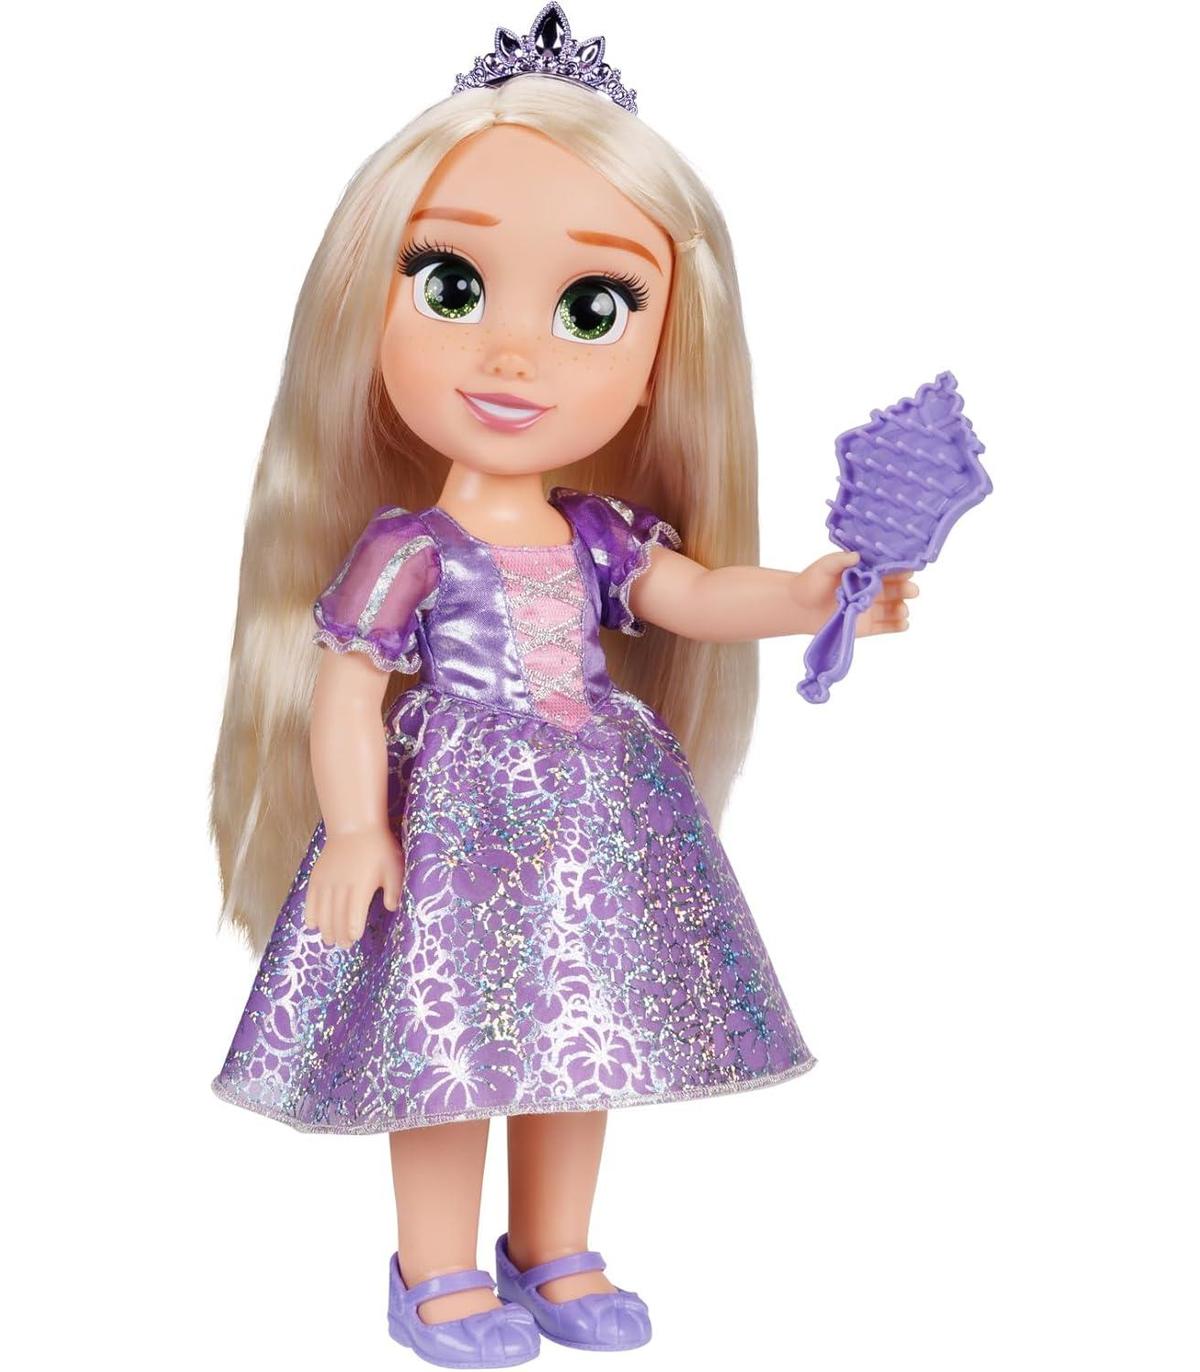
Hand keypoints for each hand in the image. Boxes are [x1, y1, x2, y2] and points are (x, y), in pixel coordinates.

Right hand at [304, 827, 403, 948]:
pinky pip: (310, 900)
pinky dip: (310, 914)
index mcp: (360, 887)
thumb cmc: (378, 848)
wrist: (354, 826)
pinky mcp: (316, 877)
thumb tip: (391, 908)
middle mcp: (341, 887)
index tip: (354, 938)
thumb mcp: (394, 867)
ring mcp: (326, 883)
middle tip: (343, 945)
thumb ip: (394, 890)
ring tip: (329, 939)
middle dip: (339, 935)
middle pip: (336, 919)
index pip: (353, 917)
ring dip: (325, 928)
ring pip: (322, 912)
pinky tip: (312, 924)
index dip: (352, 931)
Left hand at [793, 551, 918, 635]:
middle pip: (896, 589)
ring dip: (902, 609)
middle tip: (912, 590)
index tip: (909, 570)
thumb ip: (840, 560)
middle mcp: (873, 590)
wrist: (798, 606)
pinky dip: (897, 626)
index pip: (888, 570)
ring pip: (894, 608)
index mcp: (867, 573)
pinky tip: (903, 624)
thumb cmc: (811, 582)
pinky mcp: (867, 626)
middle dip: (906, 589)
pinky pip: (887, 626)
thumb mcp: (825, 566)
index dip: (900, 570)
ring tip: (903, 610)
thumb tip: (857, 555)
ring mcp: (872, 608)